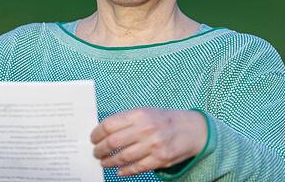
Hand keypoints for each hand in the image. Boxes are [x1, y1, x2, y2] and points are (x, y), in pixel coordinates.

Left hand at [91, 108, 206, 176]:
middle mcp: (146, 128)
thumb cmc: (164, 120)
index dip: (97, 134)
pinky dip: (125, 171)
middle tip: (95, 153)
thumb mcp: (145, 112)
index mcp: (139, 114)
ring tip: (104, 162)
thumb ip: (126, 120)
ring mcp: (153, 145)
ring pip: (123, 157)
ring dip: (109, 162)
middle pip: (113, 142)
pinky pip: (137, 168)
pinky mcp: (160, 159)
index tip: (93, 139)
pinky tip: (119, 171)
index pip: (109, 124)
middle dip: (100, 150)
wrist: (191, 129)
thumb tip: (103, 131)